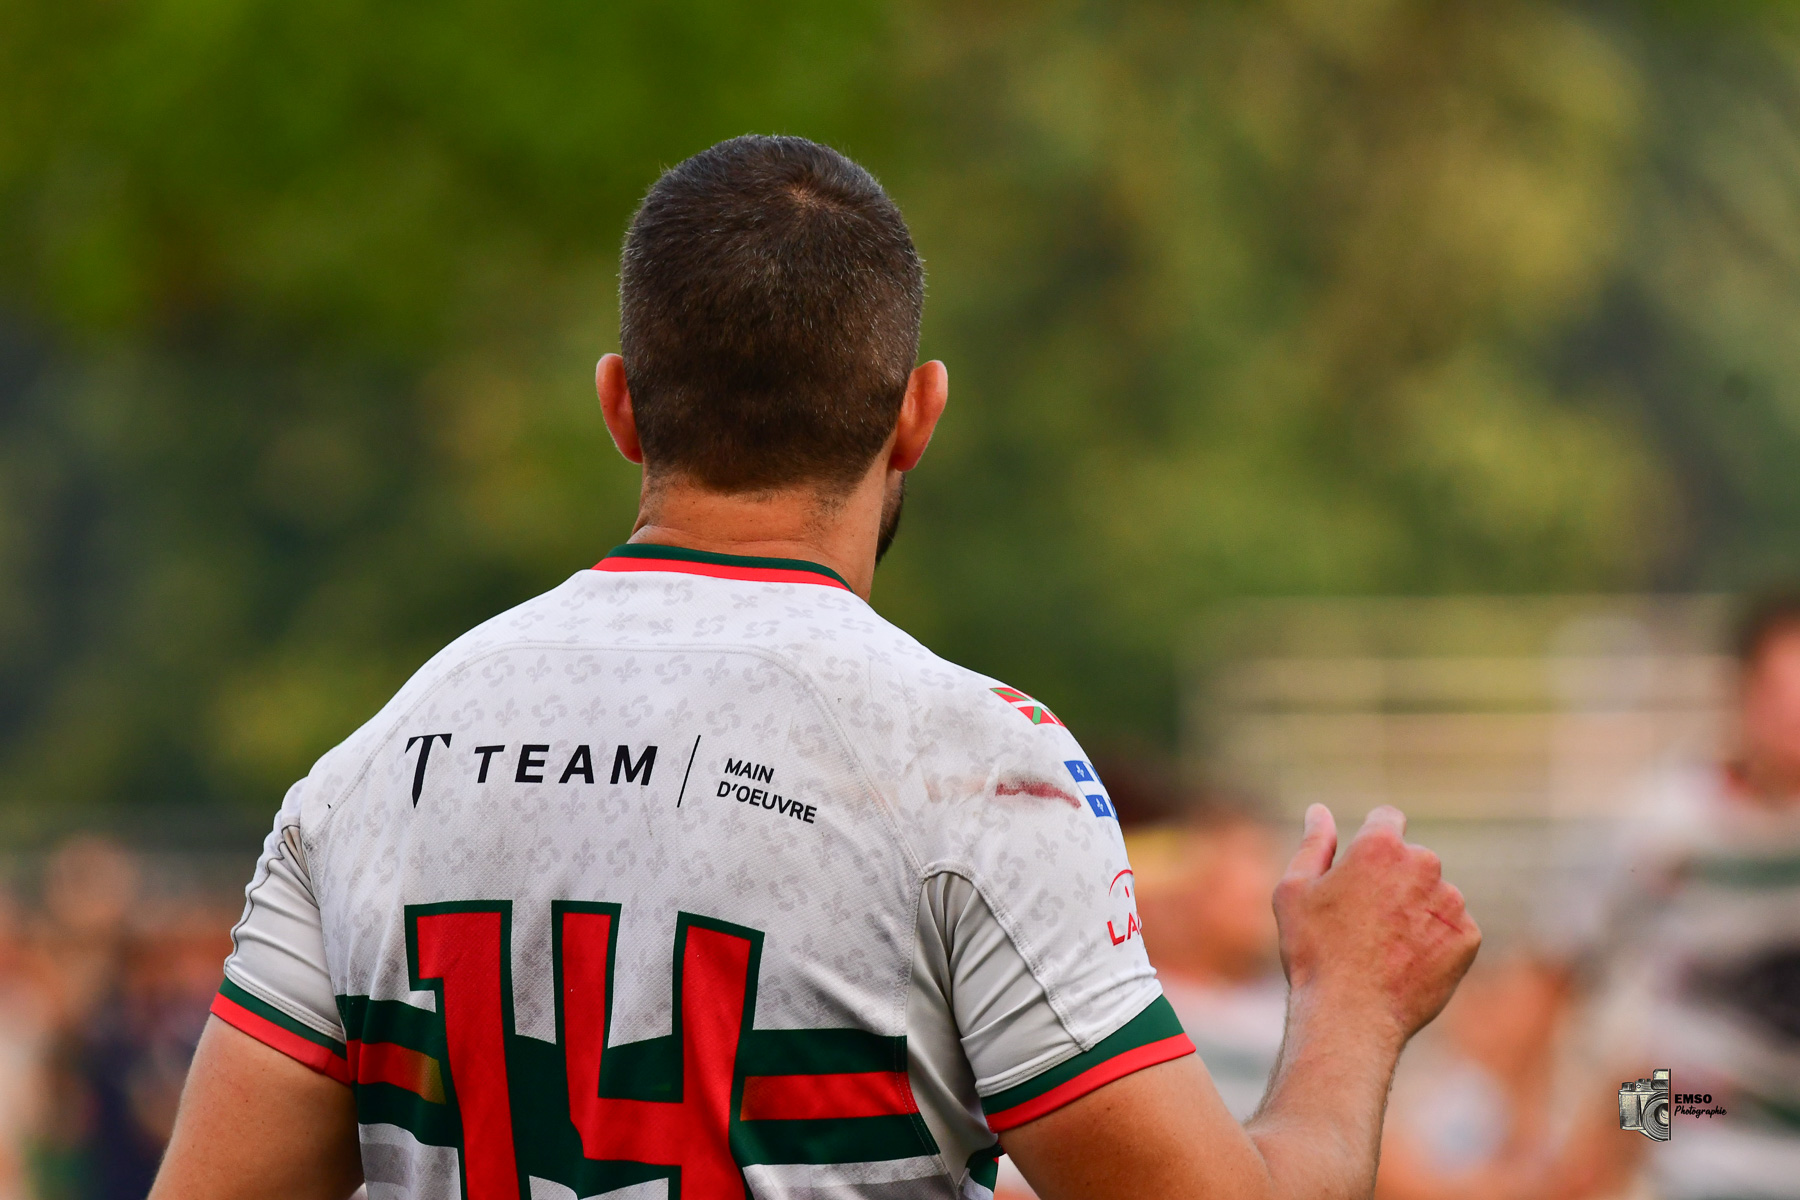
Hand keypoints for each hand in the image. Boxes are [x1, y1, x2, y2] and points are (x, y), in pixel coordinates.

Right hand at [1273, 805, 1479, 1047]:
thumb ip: (1314, 844)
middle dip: (1394, 879)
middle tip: (1364, 920)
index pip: (1388, 818)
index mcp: (1381, 846)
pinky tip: (1405, 963)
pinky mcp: (1468, 938)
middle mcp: (1424, 865)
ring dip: (1415, 910)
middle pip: (1413, 859)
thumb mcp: (1295, 890)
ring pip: (1434, 894)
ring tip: (1383, 948)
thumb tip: (1320, 811)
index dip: (1373, 840)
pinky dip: (1433, 941)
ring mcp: (1451, 902)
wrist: (1351, 1015)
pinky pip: (1451, 928)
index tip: (1362, 869)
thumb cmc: (1313, 951)